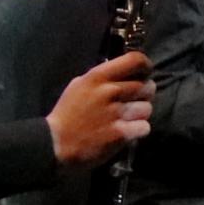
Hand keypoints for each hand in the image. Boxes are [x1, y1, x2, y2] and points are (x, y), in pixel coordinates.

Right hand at [46, 50, 153, 165]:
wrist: (56, 144)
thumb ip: (100, 78)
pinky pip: (144, 127)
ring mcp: (117, 113)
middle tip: (135, 100)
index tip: (146, 73)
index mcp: (98, 77)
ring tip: (129, 118)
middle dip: (145, 94)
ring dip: (141, 114)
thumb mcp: (78, 86)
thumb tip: (120, 74)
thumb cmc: (66, 114)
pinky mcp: (121, 134)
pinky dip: (138, 131)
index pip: (135, 60)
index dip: (146, 66)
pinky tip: (128, 132)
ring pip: (147, 108)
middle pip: (147, 86)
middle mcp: (110, 91)